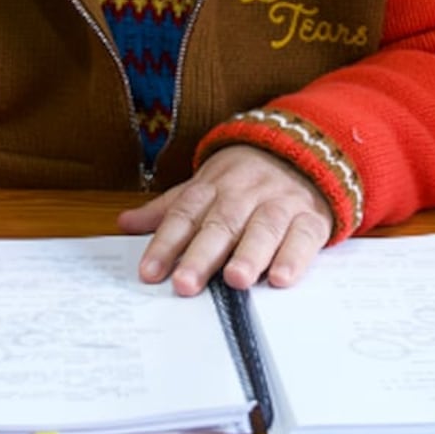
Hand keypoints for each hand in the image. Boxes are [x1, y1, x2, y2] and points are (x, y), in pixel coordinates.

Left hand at [117, 145, 333, 296]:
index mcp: (212, 187)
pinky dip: (293, 257)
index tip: (149, 273)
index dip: (165, 244)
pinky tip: (281, 278)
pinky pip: (303, 236)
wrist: (301, 150)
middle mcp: (243, 195)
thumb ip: (167, 209)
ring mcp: (278, 204)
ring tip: (236, 280)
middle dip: (202, 254)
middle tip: (186, 283)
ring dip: (250, 254)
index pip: (184, 215)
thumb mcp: (203, 186)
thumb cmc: (243, 179)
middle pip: (220, 224)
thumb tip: (124, 224)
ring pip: (263, 228)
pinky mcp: (310, 218)